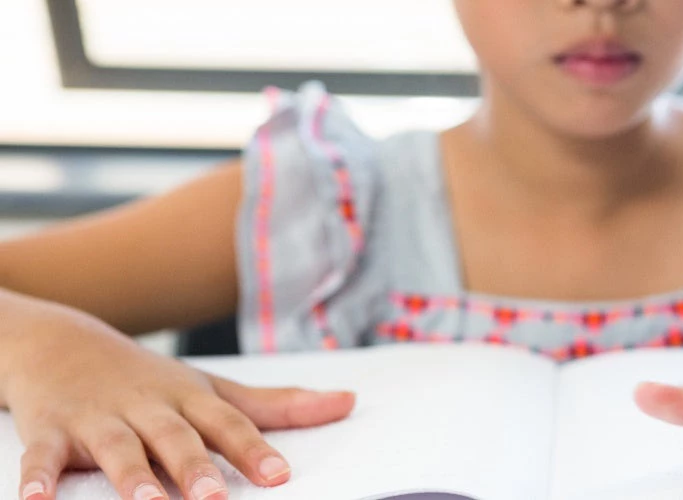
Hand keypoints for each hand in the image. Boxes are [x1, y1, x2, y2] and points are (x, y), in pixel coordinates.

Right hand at [1, 302, 354, 499]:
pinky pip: (41, 456)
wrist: (61, 341)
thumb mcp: (212, 387)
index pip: (228, 425)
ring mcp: (98, 418)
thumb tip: (348, 402)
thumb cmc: (150, 379)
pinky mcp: (51, 430)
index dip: (253, 449)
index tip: (279, 475)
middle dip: (195, 466)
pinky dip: (36, 477)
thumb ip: (279, 403)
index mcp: (190, 399)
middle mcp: (148, 408)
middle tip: (216, 497)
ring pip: (116, 449)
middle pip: (175, 438)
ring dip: (131, 477)